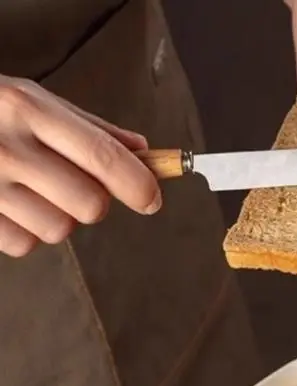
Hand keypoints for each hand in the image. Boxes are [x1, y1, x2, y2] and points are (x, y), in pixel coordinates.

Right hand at [0, 77, 160, 257]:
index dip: (138, 184)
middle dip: (94, 203)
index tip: (152, 199)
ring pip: (60, 230)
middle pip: (90, 205)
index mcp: (27, 108)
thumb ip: (90, 129)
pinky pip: (25, 244)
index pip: (102, 156)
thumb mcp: (31, 100)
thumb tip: (144, 152)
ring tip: (28, 189)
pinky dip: (24, 230)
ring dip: (56, 217)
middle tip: (70, 184)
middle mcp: (6, 146)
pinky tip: (5, 203)